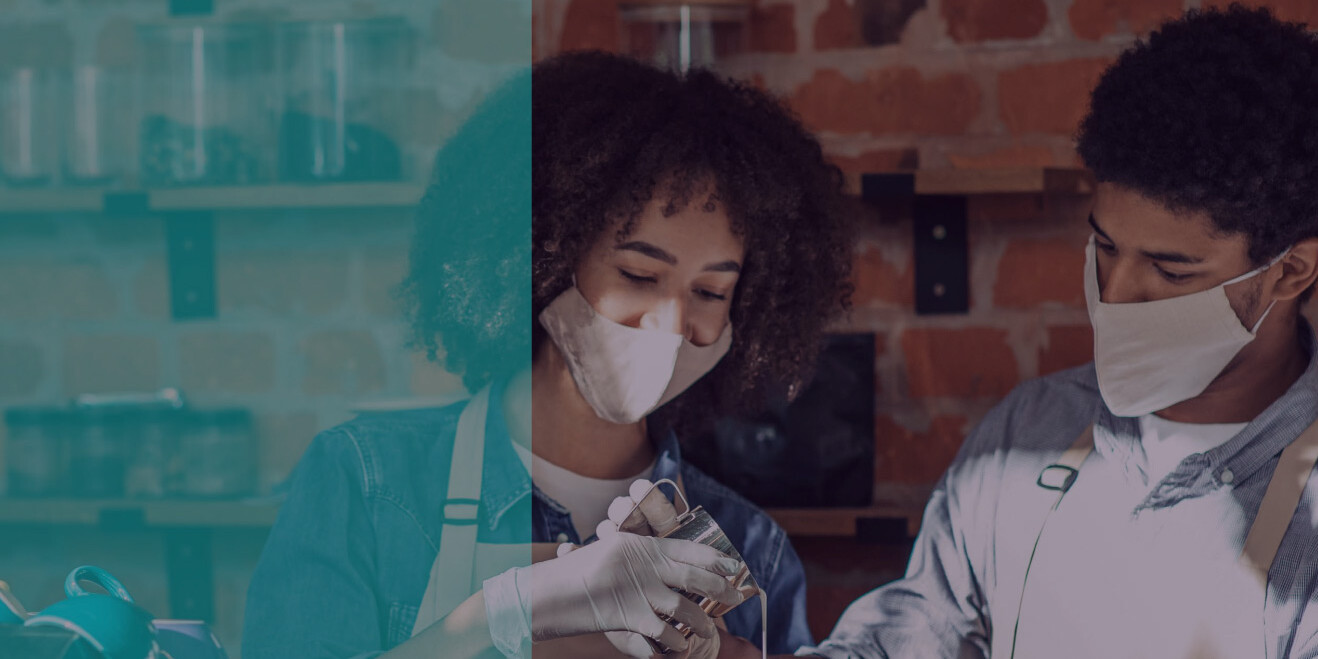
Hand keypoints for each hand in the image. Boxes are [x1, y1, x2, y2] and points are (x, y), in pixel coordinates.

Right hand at [595, 479, 720, 658]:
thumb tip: (673, 567)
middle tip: (736, 597)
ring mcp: (639, 592)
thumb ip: (641, 561)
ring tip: (707, 632)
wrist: (552, 592)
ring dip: (700, 623)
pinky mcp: (632, 618)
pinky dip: (674, 642)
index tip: (734, 566)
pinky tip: (679, 646)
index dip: (715, 558)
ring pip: (684, 609)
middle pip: (694, 577)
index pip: (688, 548)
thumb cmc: (581, 573)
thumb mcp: (613, 554)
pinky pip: (664, 633)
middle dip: (720, 589)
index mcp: (642, 546)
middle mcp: (644, 566)